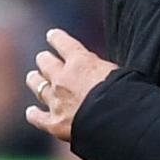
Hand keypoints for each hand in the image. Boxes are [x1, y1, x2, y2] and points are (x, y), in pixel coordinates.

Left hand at [25, 28, 118, 143]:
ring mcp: (56, 101)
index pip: (63, 43)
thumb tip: (103, 73)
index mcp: (81, 62)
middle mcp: (63, 78)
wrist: (120, 124)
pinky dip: (34, 114)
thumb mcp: (120, 73)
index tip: (52, 35)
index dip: (56, 38)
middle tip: (44, 59)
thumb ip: (103, 70)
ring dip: (35, 80)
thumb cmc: (128, 96)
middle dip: (45, 60)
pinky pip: (37, 117)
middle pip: (46, 63)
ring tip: (33, 78)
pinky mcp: (55, 123)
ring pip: (37, 85)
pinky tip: (31, 112)